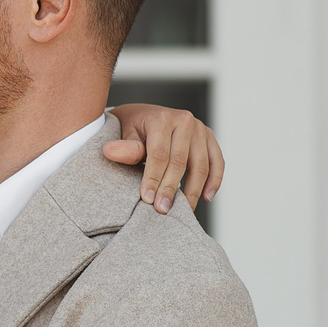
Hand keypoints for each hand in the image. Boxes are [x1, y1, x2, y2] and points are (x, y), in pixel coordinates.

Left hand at [104, 104, 224, 212]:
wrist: (143, 115)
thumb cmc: (131, 128)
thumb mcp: (124, 134)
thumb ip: (124, 147)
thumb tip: (110, 152)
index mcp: (162, 118)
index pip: (159, 155)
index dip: (153, 179)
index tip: (147, 200)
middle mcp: (185, 121)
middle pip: (180, 162)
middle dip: (171, 189)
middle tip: (163, 210)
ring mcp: (200, 129)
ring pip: (201, 165)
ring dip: (193, 190)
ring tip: (183, 210)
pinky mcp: (209, 138)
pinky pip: (217, 161)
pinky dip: (214, 180)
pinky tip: (206, 197)